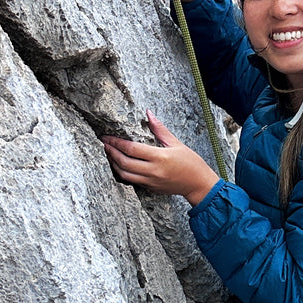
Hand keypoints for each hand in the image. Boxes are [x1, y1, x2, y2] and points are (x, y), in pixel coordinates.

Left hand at [102, 112, 219, 204]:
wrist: (198, 184)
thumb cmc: (191, 163)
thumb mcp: (176, 143)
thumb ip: (160, 129)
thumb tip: (148, 114)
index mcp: (160, 157)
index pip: (132, 148)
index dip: (117, 142)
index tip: (107, 137)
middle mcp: (153, 171)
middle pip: (124, 162)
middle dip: (111, 152)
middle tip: (104, 144)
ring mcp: (151, 181)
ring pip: (124, 174)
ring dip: (114, 164)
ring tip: (109, 154)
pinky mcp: (150, 188)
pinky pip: (131, 181)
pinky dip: (122, 172)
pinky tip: (119, 165)